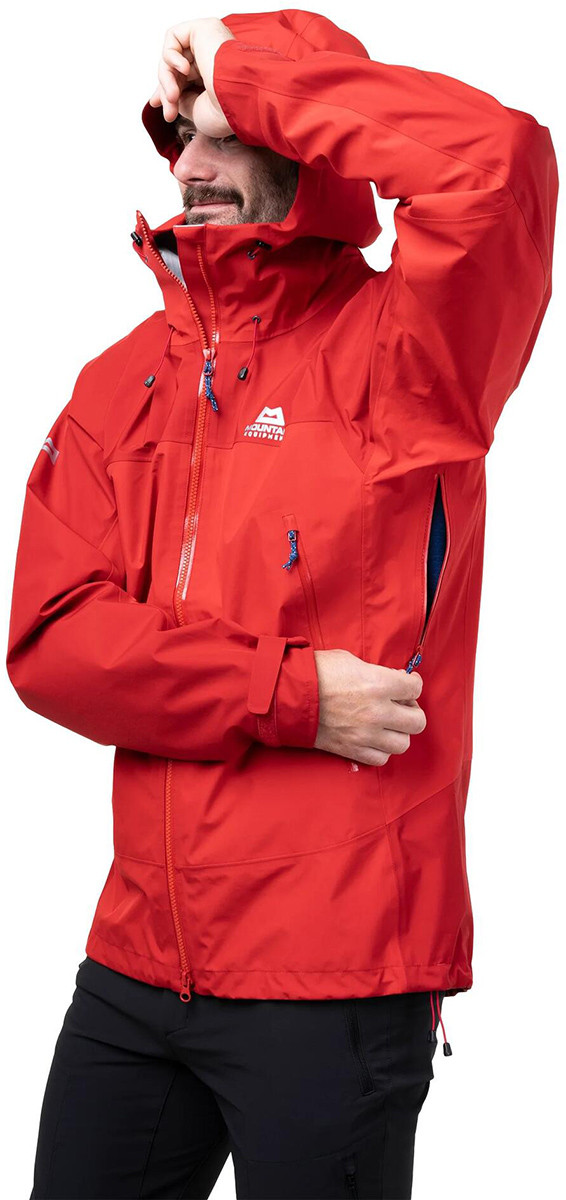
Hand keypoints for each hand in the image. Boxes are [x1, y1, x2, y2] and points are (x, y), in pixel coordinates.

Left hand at [148, 17, 234, 137]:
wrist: (239, 99)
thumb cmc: (226, 111)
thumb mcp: (196, 111)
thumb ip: (180, 99)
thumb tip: (167, 95)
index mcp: (215, 76)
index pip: (184, 78)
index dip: (167, 88)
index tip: (156, 103)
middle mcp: (213, 57)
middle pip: (175, 68)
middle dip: (166, 88)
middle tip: (169, 110)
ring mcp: (208, 42)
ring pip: (172, 55)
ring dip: (167, 78)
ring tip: (173, 96)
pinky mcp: (203, 28)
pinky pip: (173, 37)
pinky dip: (171, 56)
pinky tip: (184, 69)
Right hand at [313, 649, 426, 766]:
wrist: (288, 694)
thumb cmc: (316, 672)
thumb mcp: (351, 661)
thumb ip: (376, 673)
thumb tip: (391, 681)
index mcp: (379, 684)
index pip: (415, 688)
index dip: (413, 683)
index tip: (407, 683)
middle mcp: (378, 712)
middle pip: (417, 721)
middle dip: (411, 711)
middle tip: (400, 705)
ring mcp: (366, 734)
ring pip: (402, 743)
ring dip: (398, 732)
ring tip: (388, 724)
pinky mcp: (352, 749)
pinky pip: (380, 758)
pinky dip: (380, 749)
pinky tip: (374, 738)